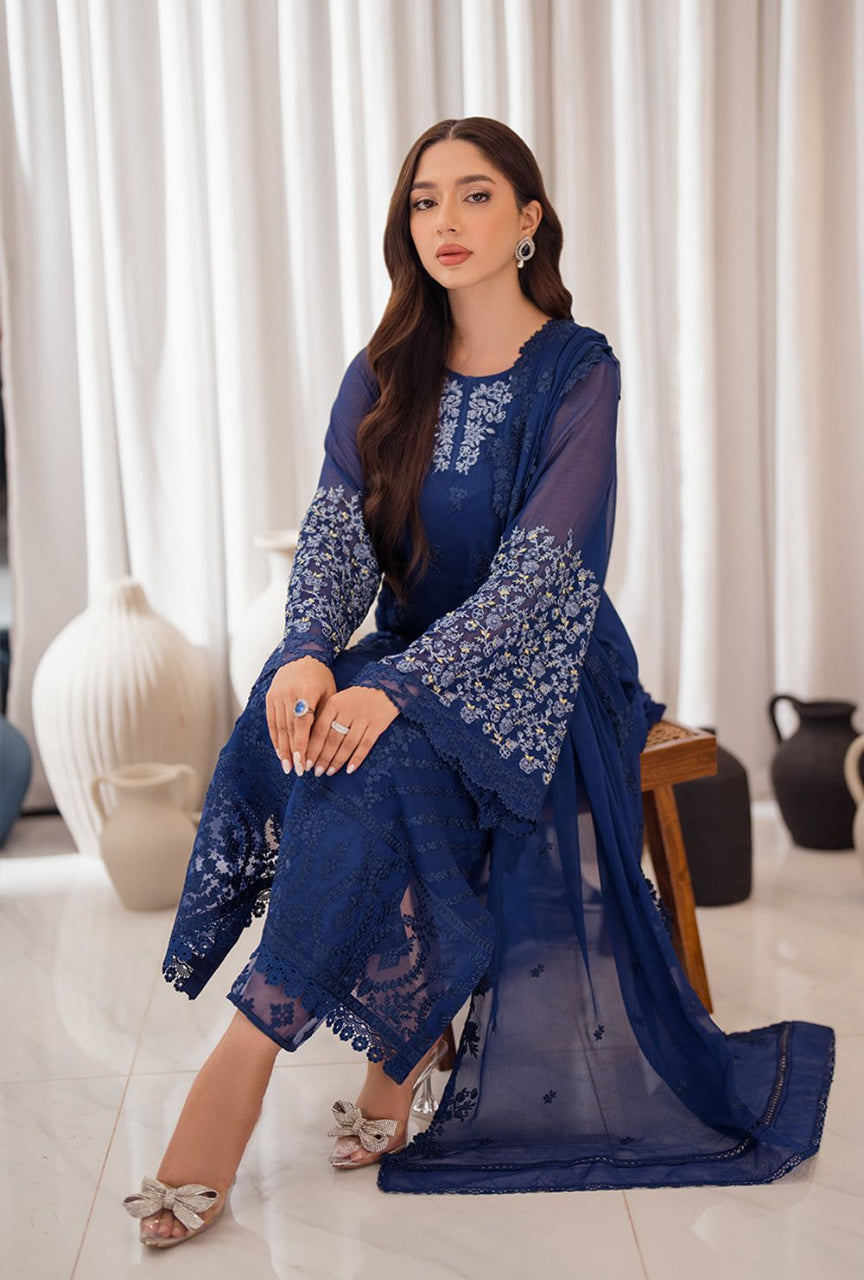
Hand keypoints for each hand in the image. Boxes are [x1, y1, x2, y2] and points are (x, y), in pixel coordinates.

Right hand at [266, 655, 335, 776]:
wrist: (302, 655)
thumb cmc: (321, 678)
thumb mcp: (329, 693)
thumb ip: (324, 716)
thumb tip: (321, 744)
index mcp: (305, 693)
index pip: (302, 725)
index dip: (302, 746)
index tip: (303, 764)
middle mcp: (288, 695)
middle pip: (289, 729)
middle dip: (292, 753)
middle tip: (296, 771)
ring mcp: (276, 696)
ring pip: (279, 728)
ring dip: (282, 749)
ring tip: (287, 766)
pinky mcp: (269, 698)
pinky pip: (271, 722)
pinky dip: (275, 738)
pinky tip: (279, 751)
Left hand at [305, 685, 399, 776]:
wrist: (385, 687)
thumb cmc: (357, 697)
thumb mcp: (339, 700)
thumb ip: (326, 717)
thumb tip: (311, 743)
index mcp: (334, 703)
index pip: (319, 730)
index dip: (312, 748)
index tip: (306, 762)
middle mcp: (348, 710)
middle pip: (332, 739)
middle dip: (323, 758)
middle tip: (316, 771)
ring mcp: (363, 718)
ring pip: (347, 745)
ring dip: (337, 761)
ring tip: (329, 772)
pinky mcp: (377, 725)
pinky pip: (365, 745)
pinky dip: (357, 759)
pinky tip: (349, 769)